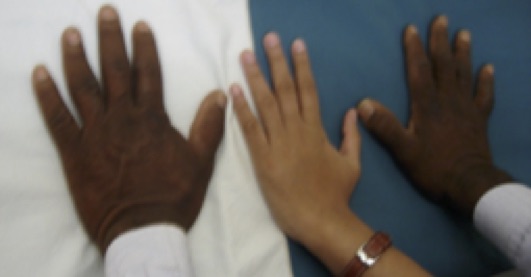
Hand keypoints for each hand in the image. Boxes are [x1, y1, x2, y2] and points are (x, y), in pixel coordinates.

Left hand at [31, 6, 225, 252]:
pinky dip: (46, 95)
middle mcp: (123, 118)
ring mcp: (96, 133)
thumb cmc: (174, 196)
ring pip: (83, 87)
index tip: (139, 26)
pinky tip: (39, 73)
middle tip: (104, 12)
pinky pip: (57, 118)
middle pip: (115, 71)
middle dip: (109, 39)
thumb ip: (209, 127)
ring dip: (76, 57)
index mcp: (152, 119)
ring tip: (71, 33)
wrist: (143, 229)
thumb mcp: (202, 162)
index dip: (144, 47)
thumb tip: (220, 94)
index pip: (148, 74)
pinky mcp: (74, 151)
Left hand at [230, 33, 428, 275]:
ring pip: (266, 104)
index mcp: (317, 130)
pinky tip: (234, 90)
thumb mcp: (352, 163)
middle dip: (277, 62)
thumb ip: (352, 135)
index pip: (309, 90)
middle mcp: (297, 130)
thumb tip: (353, 111)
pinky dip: (242, 108)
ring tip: (246, 56)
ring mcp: (278, 144)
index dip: (302, 66)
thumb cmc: (337, 194)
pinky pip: (250, 129)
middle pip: (285, 89)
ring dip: (255, 77)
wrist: (322, 222)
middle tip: (268, 39)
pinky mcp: (262, 160)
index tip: (296, 45)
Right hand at [357, 16, 511, 216]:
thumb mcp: (404, 151)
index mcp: (427, 105)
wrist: (470, 184)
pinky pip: (484, 95)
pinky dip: (486, 81)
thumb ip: (385, 127)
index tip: (411, 30)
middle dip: (440, 42)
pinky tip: (488, 68)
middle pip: (444, 65)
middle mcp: (448, 100)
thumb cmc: (433, 168)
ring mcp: (466, 108)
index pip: (419, 71)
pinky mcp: (479, 119)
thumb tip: (364, 103)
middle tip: (441, 20)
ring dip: (463, 53)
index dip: (414, 49)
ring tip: (463, 34)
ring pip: (464, 74)